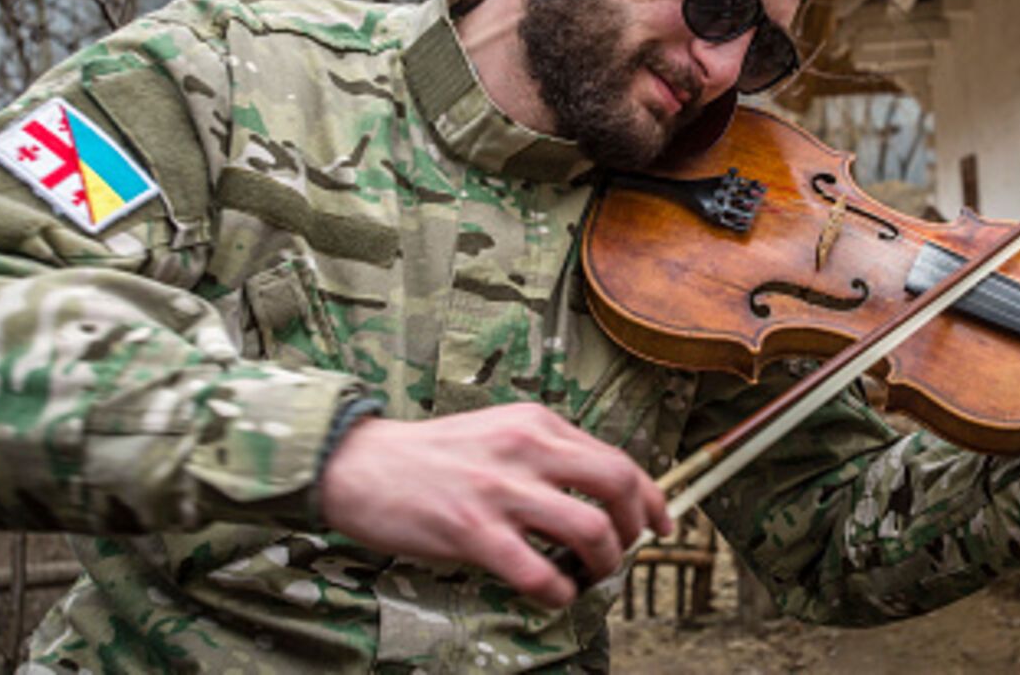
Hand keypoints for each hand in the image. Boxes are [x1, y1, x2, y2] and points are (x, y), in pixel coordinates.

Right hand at [317, 403, 671, 607]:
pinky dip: (558, 592)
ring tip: (589, 576)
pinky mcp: (471, 530)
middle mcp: (526, 448)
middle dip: (636, 527)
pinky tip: (552, 595)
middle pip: (618, 483)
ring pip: (589, 528)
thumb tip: (599, 495)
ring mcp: (499, 489)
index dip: (650, 498)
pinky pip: (537, 571)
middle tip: (627, 552)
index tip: (661, 524)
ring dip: (604, 563)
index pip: (618, 459)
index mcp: (538, 423)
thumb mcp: (499, 433)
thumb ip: (547, 455)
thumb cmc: (431, 457)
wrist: (357, 465)